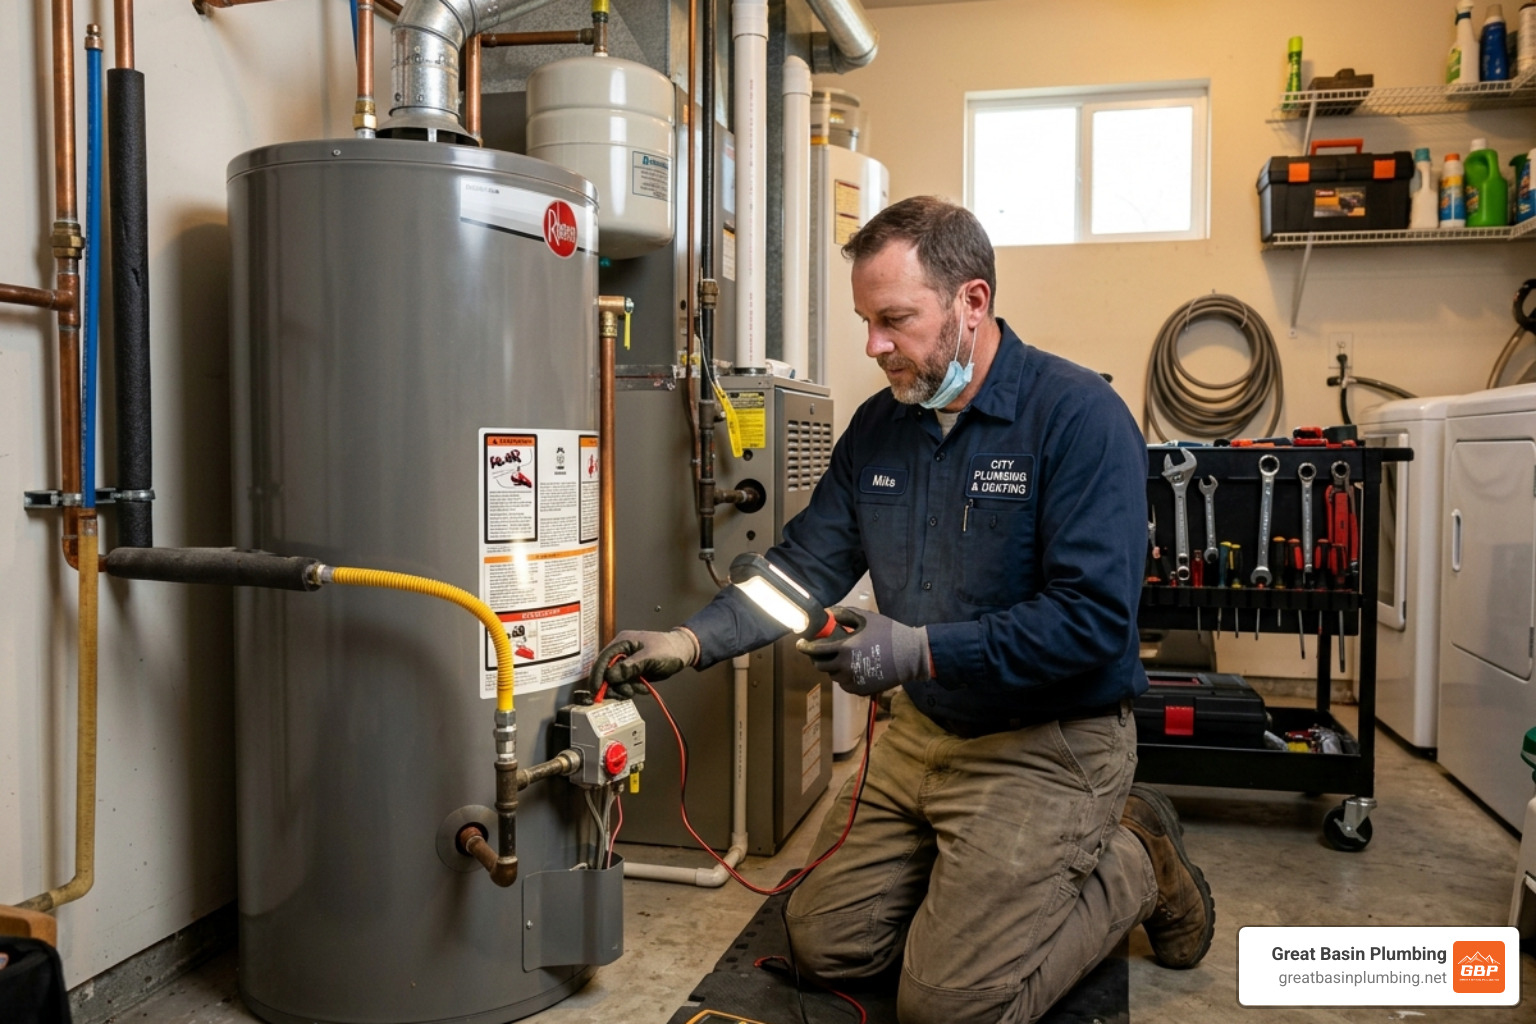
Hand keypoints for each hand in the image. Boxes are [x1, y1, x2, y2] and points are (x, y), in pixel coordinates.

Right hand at [602, 628, 699, 697]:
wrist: (683, 652)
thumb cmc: (668, 649)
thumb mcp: (649, 657)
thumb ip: (630, 666)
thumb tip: (610, 676)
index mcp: (622, 642)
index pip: (602, 659)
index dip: (597, 675)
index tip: (596, 691)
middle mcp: (621, 652)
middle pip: (606, 672)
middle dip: (614, 685)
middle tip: (626, 693)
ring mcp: (626, 663)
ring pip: (615, 681)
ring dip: (625, 688)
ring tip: (639, 688)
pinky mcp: (633, 672)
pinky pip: (625, 684)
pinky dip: (632, 688)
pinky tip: (643, 687)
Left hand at [795, 607, 929, 695]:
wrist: (911, 655)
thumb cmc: (889, 633)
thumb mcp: (866, 618)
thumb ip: (844, 614)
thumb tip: (828, 613)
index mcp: (845, 649)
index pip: (814, 651)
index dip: (804, 647)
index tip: (801, 644)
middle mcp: (846, 668)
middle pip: (820, 666)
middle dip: (818, 658)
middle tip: (823, 650)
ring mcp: (854, 681)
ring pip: (833, 676)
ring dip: (833, 667)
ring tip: (844, 657)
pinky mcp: (861, 689)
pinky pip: (845, 684)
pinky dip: (845, 676)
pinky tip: (854, 667)